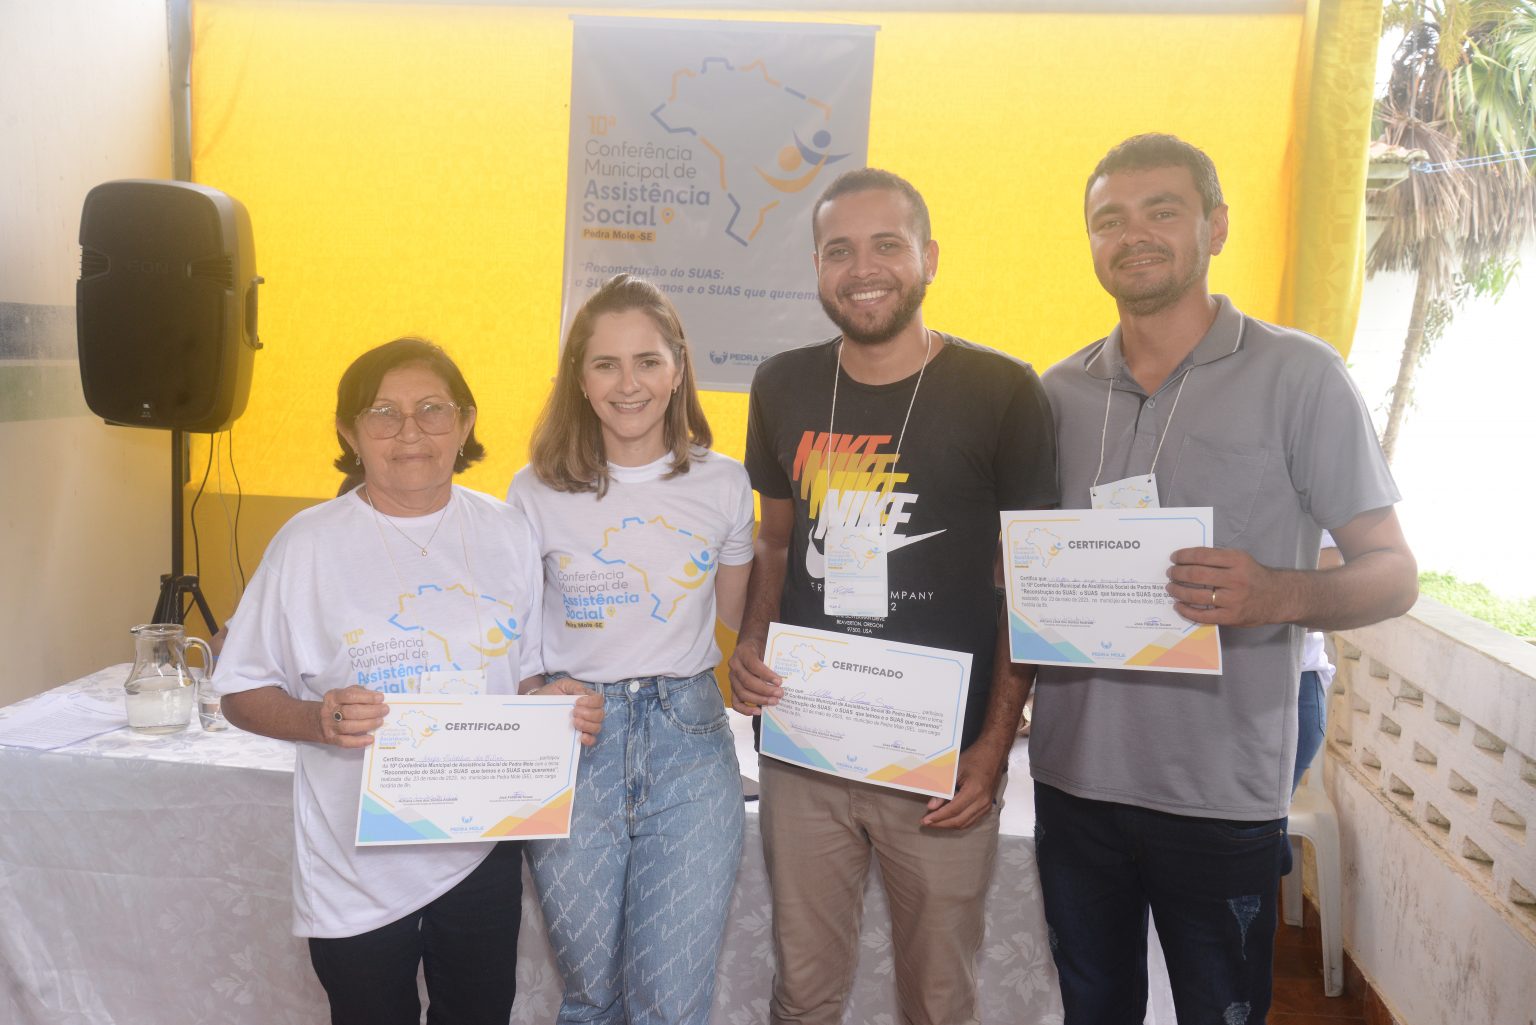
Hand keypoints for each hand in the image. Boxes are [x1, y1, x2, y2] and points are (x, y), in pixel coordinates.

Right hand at [317, 686, 387, 747]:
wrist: (319, 721)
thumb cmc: (339, 705)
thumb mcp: (345, 693)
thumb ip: (360, 693)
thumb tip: (377, 697)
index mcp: (333, 696)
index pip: (350, 695)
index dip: (367, 697)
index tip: (381, 698)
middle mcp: (329, 711)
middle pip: (351, 712)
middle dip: (371, 711)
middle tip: (385, 710)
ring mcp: (330, 726)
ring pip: (349, 727)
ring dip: (368, 724)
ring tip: (380, 721)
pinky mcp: (332, 739)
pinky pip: (345, 742)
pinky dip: (359, 741)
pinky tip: (371, 738)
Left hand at [534, 677, 605, 745]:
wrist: (537, 706)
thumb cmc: (550, 694)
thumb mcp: (561, 685)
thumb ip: (574, 687)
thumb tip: (583, 695)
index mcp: (587, 698)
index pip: (599, 700)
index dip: (591, 702)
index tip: (577, 703)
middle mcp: (589, 712)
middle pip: (600, 715)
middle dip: (588, 714)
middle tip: (574, 713)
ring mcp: (585, 725)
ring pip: (597, 727)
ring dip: (587, 725)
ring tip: (574, 722)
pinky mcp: (579, 736)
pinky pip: (592, 740)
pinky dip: (589, 739)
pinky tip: (581, 737)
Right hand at [727, 636, 782, 714]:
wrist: (749, 647)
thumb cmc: (761, 648)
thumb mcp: (767, 648)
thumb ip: (772, 660)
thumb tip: (785, 677)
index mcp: (743, 652)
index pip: (753, 665)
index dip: (766, 675)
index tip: (779, 682)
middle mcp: (735, 665)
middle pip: (747, 681)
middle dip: (765, 690)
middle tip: (780, 694)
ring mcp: (732, 678)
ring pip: (742, 693)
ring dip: (759, 700)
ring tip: (774, 701)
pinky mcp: (733, 688)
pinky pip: (736, 702)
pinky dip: (746, 709)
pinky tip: (758, 711)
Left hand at [922, 743, 1004, 829]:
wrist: (993, 753)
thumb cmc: (974, 758)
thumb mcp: (955, 770)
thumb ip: (944, 789)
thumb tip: (932, 806)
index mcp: (974, 791)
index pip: (953, 810)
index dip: (938, 817)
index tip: (926, 820)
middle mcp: (982, 802)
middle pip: (959, 821)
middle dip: (941, 824)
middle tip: (927, 822)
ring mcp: (987, 805)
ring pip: (966, 823)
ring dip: (949, 825)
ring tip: (935, 822)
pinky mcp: (988, 806)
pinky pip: (972, 820)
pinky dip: (959, 822)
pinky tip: (948, 819)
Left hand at [1166, 546, 1296, 627]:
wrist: (1278, 597)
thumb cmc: (1254, 576)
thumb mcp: (1241, 559)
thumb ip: (1218, 558)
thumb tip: (1188, 559)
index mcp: (1236, 560)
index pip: (1202, 556)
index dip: (1184, 556)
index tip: (1174, 557)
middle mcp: (1235, 579)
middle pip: (1197, 575)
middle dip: (1178, 573)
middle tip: (1170, 573)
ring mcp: (1233, 600)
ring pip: (1197, 596)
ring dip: (1178, 591)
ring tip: (1171, 588)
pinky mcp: (1231, 617)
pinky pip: (1203, 615)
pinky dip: (1187, 611)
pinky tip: (1179, 606)